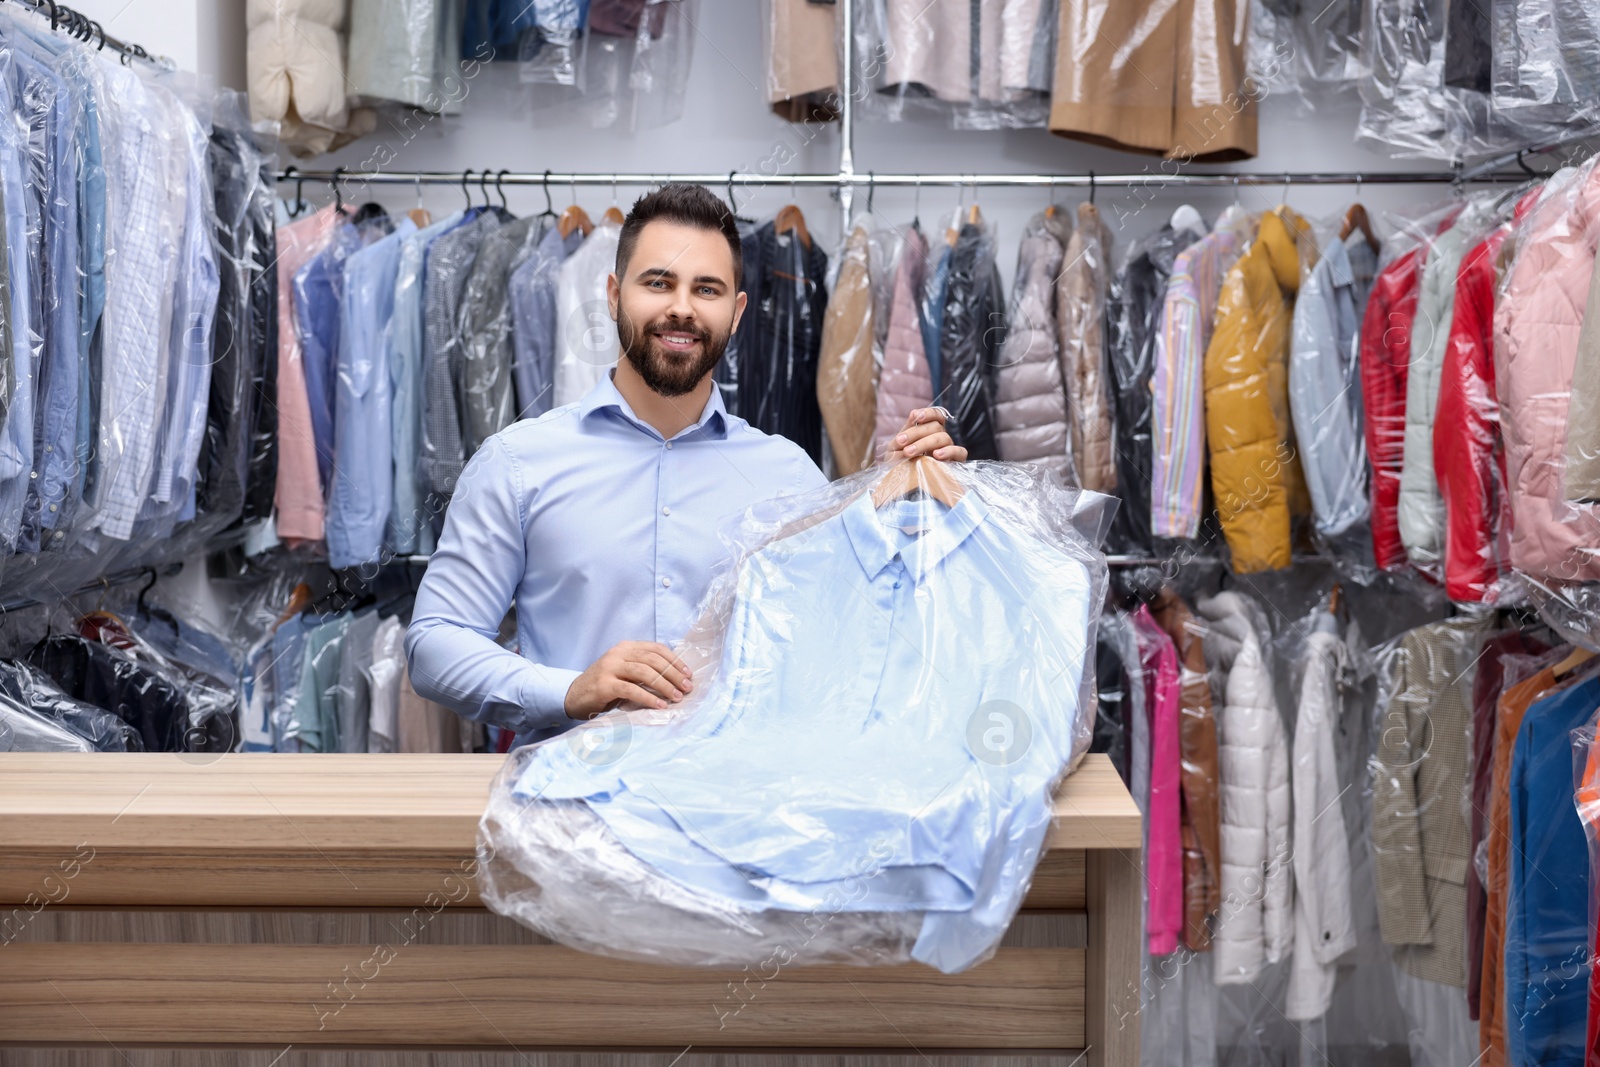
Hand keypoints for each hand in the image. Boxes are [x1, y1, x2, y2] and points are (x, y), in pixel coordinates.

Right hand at [564, 641, 692, 718]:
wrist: (574, 696)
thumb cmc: (605, 686)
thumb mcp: (624, 671)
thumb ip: (643, 669)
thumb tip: (676, 677)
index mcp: (626, 647)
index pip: (656, 648)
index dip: (674, 661)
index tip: (688, 674)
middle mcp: (618, 654)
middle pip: (652, 660)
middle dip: (673, 674)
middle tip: (687, 688)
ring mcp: (609, 668)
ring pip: (644, 673)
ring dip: (664, 686)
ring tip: (676, 697)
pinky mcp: (604, 685)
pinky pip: (631, 690)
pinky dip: (648, 698)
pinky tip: (659, 706)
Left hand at [882, 407, 966, 463]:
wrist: (906, 485)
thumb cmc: (901, 464)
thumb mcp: (895, 450)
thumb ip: (900, 438)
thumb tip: (909, 426)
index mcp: (929, 431)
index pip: (936, 415)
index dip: (928, 413)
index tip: (915, 417)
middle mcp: (941, 437)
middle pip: (936, 426)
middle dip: (916, 432)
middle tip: (901, 442)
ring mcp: (949, 448)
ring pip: (944, 438)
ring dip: (925, 443)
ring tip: (909, 453)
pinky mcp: (956, 461)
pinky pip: (960, 452)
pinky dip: (949, 451)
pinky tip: (936, 455)